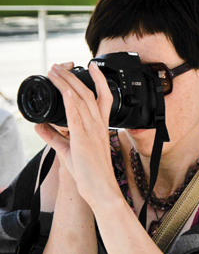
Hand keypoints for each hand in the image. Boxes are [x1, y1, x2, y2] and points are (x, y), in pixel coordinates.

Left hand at [34, 62, 115, 207]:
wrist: (101, 189)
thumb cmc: (90, 174)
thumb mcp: (67, 151)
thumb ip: (54, 136)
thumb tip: (39, 126)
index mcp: (100, 127)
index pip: (104, 98)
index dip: (99, 81)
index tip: (92, 67)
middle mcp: (99, 125)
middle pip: (89, 93)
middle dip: (74, 76)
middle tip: (61, 65)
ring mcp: (92, 130)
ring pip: (81, 99)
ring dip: (67, 82)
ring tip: (55, 71)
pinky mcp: (83, 138)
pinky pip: (77, 114)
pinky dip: (70, 99)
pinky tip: (64, 89)